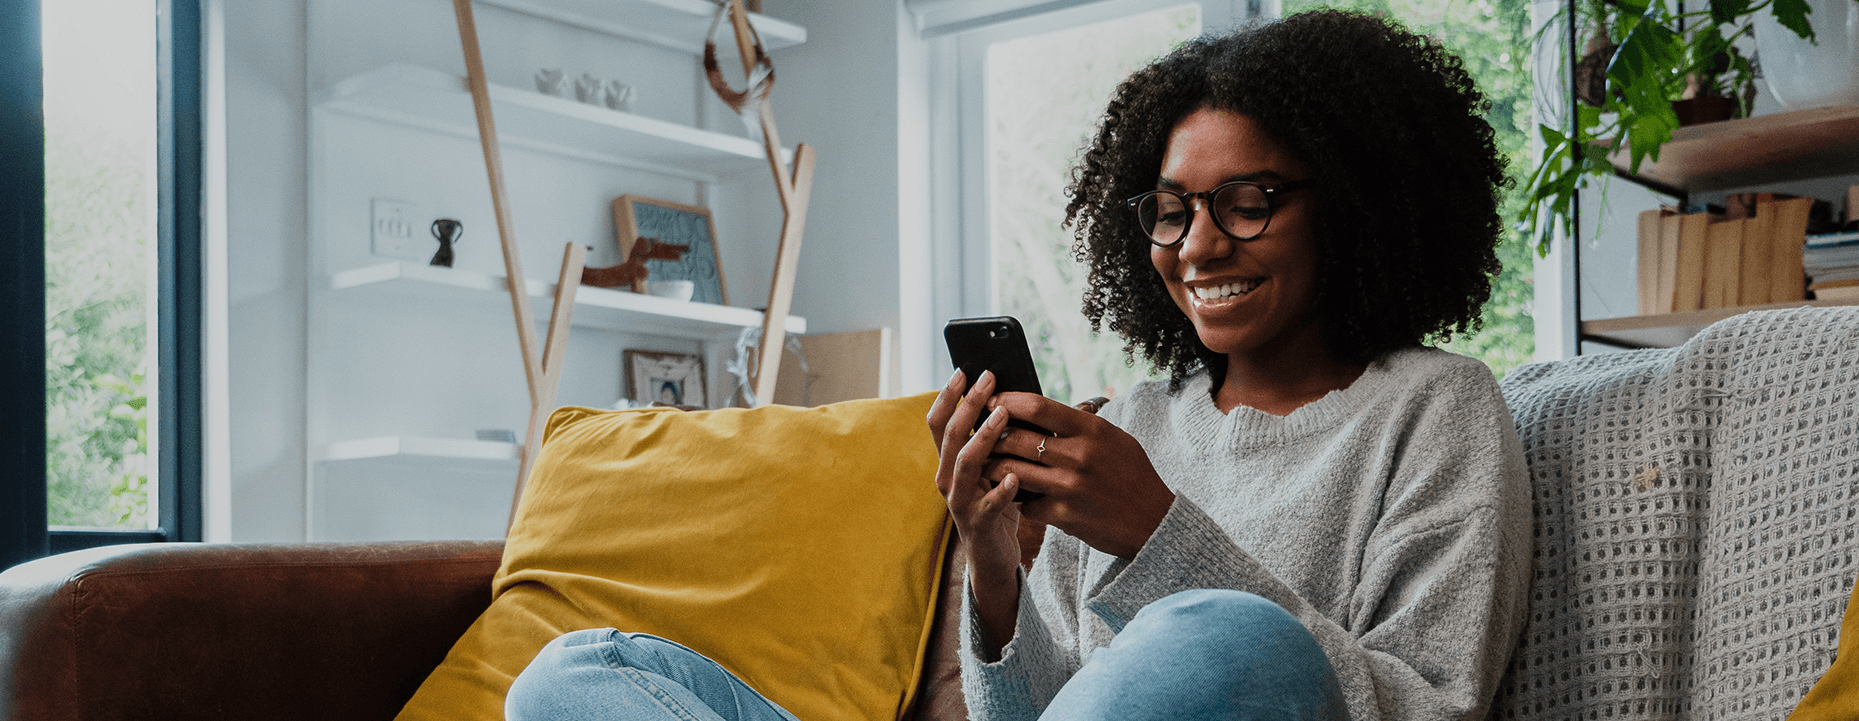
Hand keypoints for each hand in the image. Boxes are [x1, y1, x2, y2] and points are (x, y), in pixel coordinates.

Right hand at [927, 369, 1025, 648]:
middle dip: (968, 404)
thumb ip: (992, 442)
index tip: (964, 371)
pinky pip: (988, 504)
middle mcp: (946, 478)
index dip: (947, 396)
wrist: (993, 557)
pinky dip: (1001, 489)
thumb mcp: (990, 468)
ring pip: (965, 463)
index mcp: (948, 462)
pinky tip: (1014, 477)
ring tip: (1002, 416)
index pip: (938, 422)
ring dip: (983, 436)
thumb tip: (1009, 400)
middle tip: (988, 379)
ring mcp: (959, 501)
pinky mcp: (978, 523)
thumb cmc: (996, 505)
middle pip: (951, 435)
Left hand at [984, 393, 1174, 559]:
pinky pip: (1025, 503)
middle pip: (1017, 438)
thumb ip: (1079, 426)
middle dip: (992, 437)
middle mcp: (1079, 456)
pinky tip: (1014, 495)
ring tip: (987, 463)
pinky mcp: (1063, 516)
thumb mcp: (1113, 439)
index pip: (1038, 406)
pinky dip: (1017, 498)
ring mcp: (1069, 487)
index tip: (992, 402)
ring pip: (1012, 471)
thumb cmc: (1132, 475)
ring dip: (994, 467)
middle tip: (981, 437)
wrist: (1153, 522)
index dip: (1007, 401)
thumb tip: (1038, 410)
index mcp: (1091, 430)